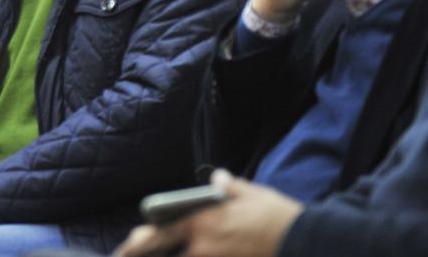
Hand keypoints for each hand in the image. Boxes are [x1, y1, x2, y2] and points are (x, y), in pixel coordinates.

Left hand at [115, 170, 302, 256]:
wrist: (301, 240)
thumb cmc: (275, 215)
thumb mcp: (250, 193)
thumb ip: (228, 186)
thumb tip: (216, 178)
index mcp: (202, 222)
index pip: (160, 232)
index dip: (139, 243)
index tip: (126, 249)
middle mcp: (202, 245)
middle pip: (165, 253)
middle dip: (144, 255)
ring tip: (154, 256)